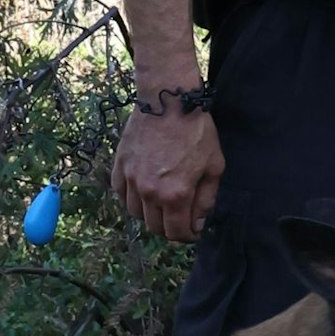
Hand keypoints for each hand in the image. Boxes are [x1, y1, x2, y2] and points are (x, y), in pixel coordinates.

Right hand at [111, 102, 223, 242]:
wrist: (168, 100)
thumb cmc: (196, 131)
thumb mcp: (214, 166)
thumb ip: (206, 200)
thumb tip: (198, 224)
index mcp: (175, 195)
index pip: (176, 233)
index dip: (188, 236)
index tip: (193, 229)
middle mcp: (149, 192)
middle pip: (154, 227)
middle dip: (169, 227)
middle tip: (180, 216)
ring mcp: (131, 179)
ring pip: (135, 213)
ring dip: (149, 214)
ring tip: (161, 202)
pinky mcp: (120, 165)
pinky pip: (120, 193)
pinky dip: (131, 197)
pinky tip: (142, 189)